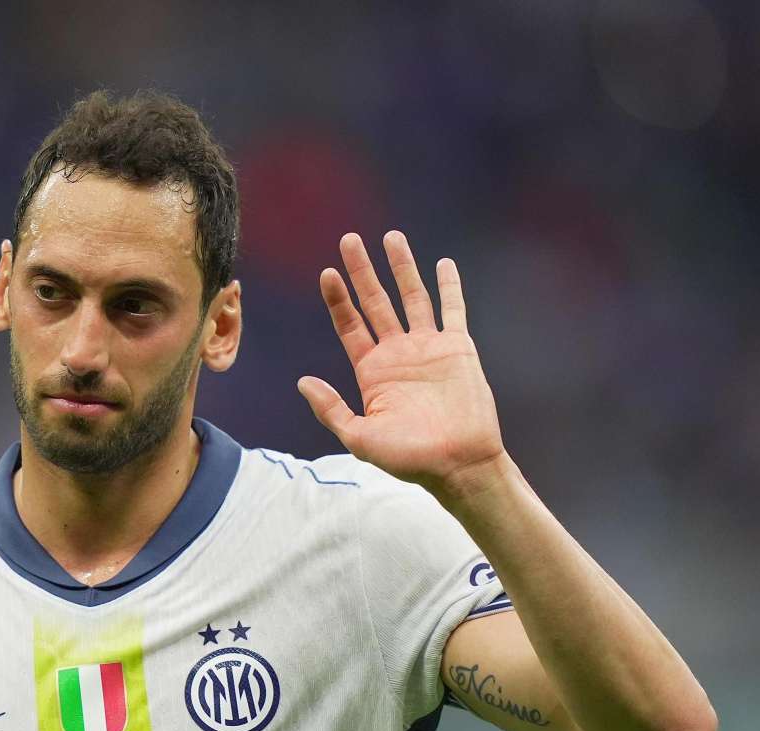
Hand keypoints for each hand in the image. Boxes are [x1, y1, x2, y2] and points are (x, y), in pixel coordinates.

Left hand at [297, 231, 505, 495]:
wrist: (458, 464)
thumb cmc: (409, 459)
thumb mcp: (359, 437)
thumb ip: (330, 409)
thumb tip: (301, 382)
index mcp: (372, 371)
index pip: (350, 324)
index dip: (338, 298)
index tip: (327, 272)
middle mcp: (398, 353)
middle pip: (376, 302)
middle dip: (362, 271)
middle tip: (349, 239)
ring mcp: (428, 348)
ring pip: (412, 297)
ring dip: (402, 267)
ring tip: (391, 236)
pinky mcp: (458, 349)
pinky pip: (454, 310)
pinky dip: (450, 286)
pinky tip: (443, 263)